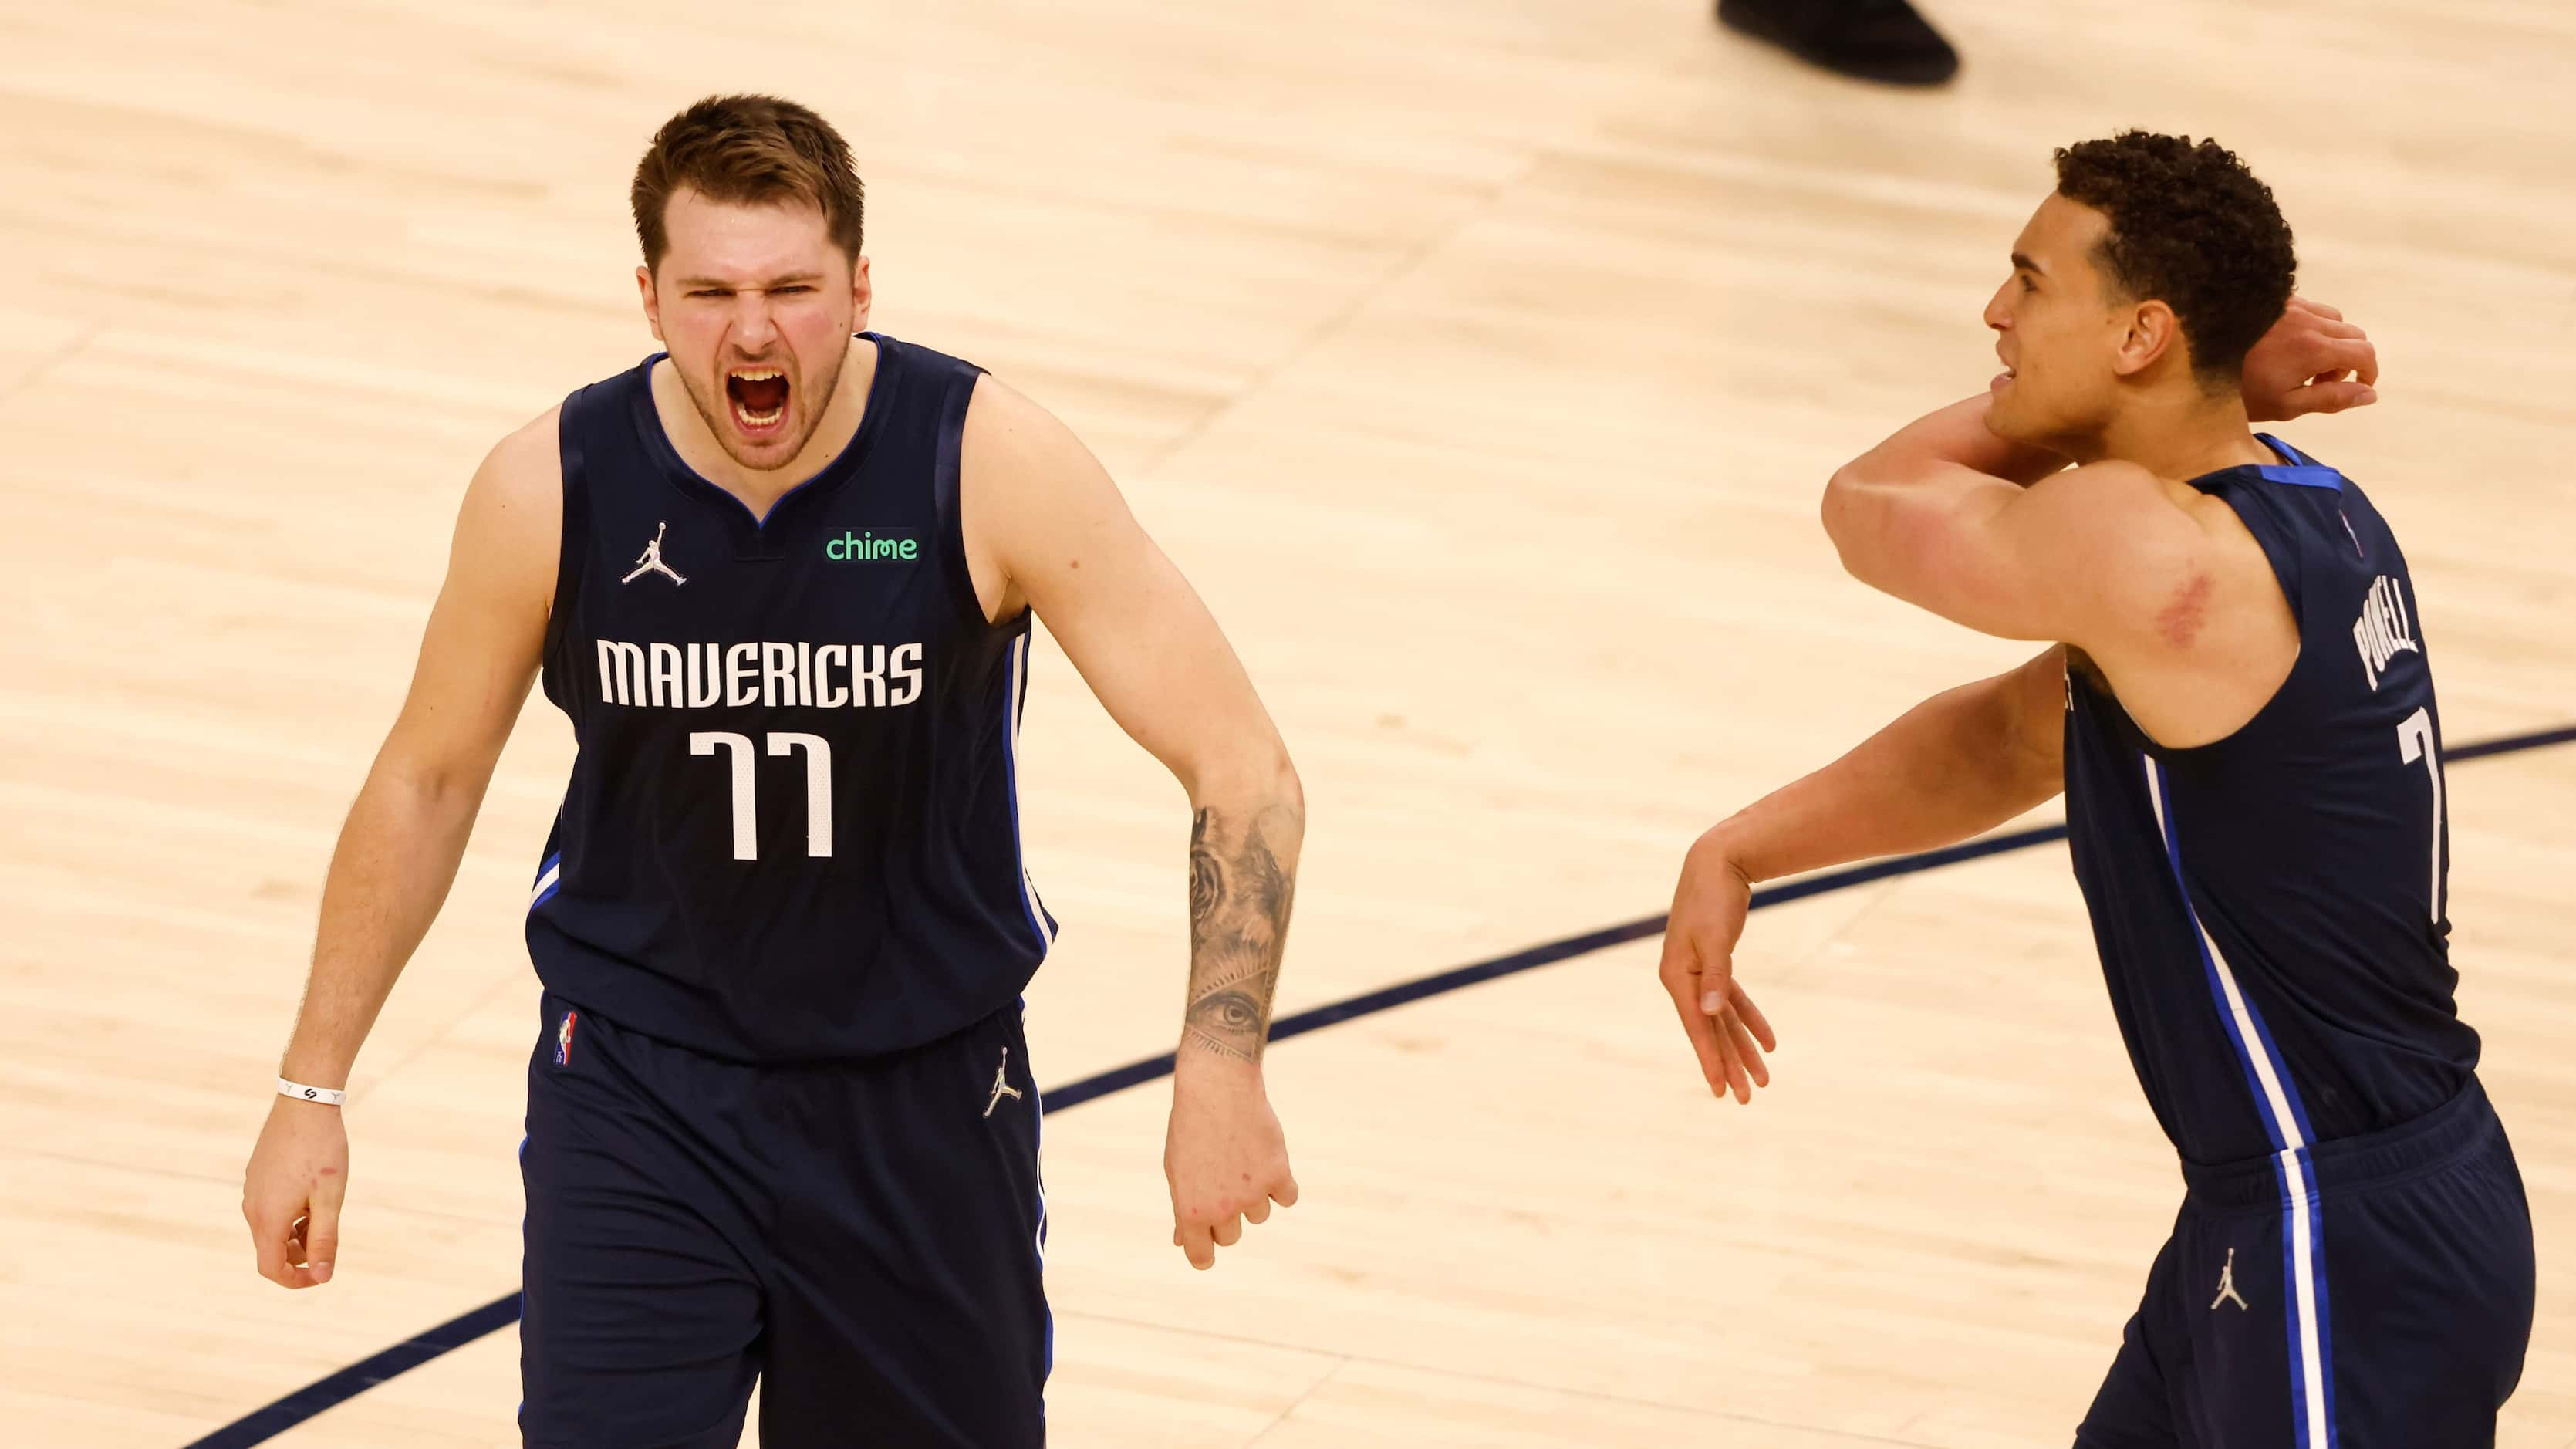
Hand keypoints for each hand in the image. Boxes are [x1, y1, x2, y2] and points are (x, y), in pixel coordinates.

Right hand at [242, 1095, 347, 1287]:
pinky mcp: (256, 1176)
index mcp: (267, 1218)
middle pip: (271, 1250)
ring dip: (296, 1234)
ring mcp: (252, 1190)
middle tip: (330, 1239)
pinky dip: (290, 1215)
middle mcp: (252, 1207)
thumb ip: (324, 1240)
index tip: (321, 1276)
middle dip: (300, 1255)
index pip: (270, 1268)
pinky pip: (270, 1208)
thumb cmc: (322, 1151)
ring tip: (325, 1212)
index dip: (294, 1281)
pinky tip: (313, 1195)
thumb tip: (321, 1278)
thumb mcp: (330, 1199)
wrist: (305, 1104)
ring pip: (272, 1228)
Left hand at [1163, 1061, 1296, 1269]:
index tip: (1208, 1248)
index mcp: (1191, 1211)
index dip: (1204, 1254)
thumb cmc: (1191, 1128)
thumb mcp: (1177, 1170)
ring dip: (1254, 1194)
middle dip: (1227, 1216)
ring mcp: (1252, 1194)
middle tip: (1221, 1181)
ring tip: (1240, 1159)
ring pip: (1259, 1215)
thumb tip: (1182, 1240)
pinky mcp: (1278, 1175)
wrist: (1216, 1088)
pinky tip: (1266, 1158)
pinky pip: (1287, 1197)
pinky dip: (1281, 1183)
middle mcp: (1222, 1209)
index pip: (1201, 1257)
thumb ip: (1183, 1208)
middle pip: (1231, 1237)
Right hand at [1659, 828, 1778, 1102]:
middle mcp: (1684, 980)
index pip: (1697, 1028)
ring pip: (1722, 1021)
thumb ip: (1715, 977)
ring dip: (1743, 1048)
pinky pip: (1732, 1001)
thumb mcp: (1715, 937)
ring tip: (1763, 1078)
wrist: (1716, 861)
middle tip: (1749, 1097)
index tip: (1723, 1092)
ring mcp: (1698, 974)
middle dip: (1731, 1064)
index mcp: (1677, 977)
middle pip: (1710, 1031)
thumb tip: (1710, 1014)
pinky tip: (1769, 1042)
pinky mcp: (1715, 965)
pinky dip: (1749, 1020)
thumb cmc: (1712, 897)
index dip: (1711, 1061)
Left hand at [2243, 296, 2378, 422]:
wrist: (2190, 360)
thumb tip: (2370, 394)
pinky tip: (2285, 346)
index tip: (2359, 387)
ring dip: (2331, 342)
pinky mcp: (2275, 299)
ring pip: (2334, 319)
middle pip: (2353, 334)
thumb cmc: (2238, 390)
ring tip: (2301, 366)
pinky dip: (2311, 326)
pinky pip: (2309, 308)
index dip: (2369, 372)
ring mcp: (2291, 306)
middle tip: (2318, 383)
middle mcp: (2308, 321)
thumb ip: (2331, 399)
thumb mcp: (2286, 405)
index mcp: (2314, 348)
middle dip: (2348, 361)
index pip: (2364, 353)